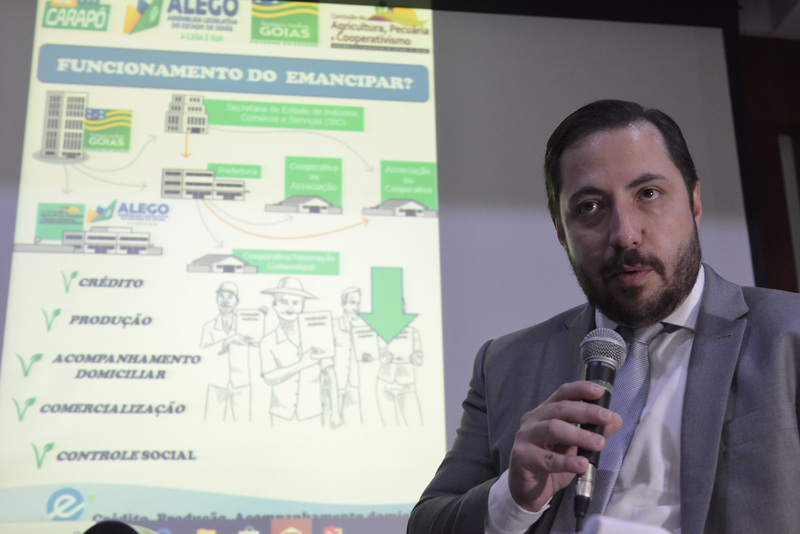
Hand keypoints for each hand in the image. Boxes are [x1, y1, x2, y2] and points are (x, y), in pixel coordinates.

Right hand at [507, 381, 621, 511]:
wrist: (528, 489)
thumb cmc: (551, 463)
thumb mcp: (576, 446)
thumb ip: (594, 431)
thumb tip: (615, 419)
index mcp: (546, 412)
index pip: (563, 393)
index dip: (581, 389)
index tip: (600, 391)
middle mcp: (533, 420)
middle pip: (560, 409)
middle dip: (586, 412)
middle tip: (607, 419)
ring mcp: (525, 437)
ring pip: (553, 429)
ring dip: (579, 435)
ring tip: (599, 443)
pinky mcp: (522, 456)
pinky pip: (547, 459)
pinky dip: (567, 461)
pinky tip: (582, 464)